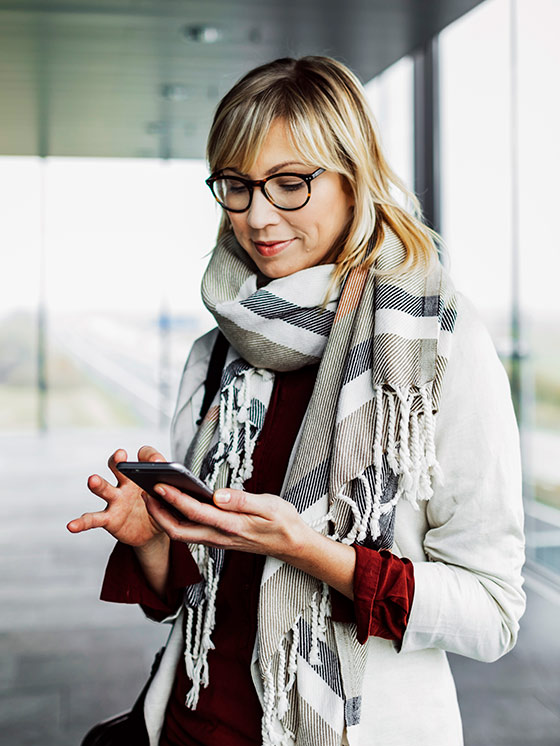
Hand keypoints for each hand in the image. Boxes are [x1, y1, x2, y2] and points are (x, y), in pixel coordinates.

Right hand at [66, 446, 168, 547]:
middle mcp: (126, 484)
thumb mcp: (171, 497)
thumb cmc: (161, 507)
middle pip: (119, 468)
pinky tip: (71, 526)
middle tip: (120, 455)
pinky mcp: (110, 519)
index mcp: (143, 474)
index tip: (156, 461)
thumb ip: (170, 487)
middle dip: (118, 461)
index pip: (145, 456)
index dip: (150, 457)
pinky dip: (81, 522)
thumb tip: (169, 481)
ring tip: (92, 479)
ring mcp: (116, 500)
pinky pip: (93, 519)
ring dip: (98, 484)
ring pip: (105, 489)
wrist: (153, 532)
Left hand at [143, 485, 309, 562]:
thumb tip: (217, 495)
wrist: (294, 545)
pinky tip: (173, 504)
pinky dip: (177, 519)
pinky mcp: (220, 539)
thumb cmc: (284, 523)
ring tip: (152, 495)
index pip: (195, 513)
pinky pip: (192, 532)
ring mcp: (218, 540)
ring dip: (164, 517)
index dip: (175, 499)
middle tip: (144, 491)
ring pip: (183, 533)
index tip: (159, 485)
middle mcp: (221, 537)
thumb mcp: (270, 506)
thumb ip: (242, 501)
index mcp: (232, 526)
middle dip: (158, 513)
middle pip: (180, 530)